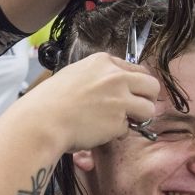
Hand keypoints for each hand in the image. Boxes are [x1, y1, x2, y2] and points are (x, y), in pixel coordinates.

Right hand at [16, 53, 158, 153]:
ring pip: (148, 109)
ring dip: (138, 118)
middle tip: (137, 110)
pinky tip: (99, 131)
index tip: (131, 94)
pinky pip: (128, 129)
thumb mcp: (74, 75)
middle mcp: (115, 77)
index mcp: (103, 62)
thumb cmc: (50, 101)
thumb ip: (98, 77)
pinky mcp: (119, 121)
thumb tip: (116, 86)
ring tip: (119, 123)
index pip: (137, 70)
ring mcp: (119, 98)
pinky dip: (116, 133)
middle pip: (152, 86)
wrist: (42, 121)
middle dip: (147, 99)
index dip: (136, 85)